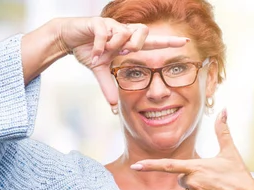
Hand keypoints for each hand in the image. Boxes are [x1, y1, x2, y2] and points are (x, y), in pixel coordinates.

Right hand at [54, 17, 189, 106]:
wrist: (68, 37)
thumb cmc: (88, 50)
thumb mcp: (99, 70)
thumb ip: (108, 85)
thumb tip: (113, 104)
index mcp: (128, 43)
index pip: (153, 42)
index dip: (168, 42)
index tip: (185, 42)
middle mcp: (123, 32)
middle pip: (144, 32)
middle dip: (137, 44)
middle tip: (125, 53)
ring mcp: (112, 26)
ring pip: (124, 33)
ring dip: (114, 46)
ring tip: (103, 53)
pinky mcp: (98, 22)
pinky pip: (105, 33)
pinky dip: (100, 45)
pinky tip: (95, 53)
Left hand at [130, 110, 253, 189]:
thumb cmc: (239, 175)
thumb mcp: (230, 152)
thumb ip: (222, 130)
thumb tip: (224, 109)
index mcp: (196, 167)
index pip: (168, 166)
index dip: (150, 166)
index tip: (135, 166)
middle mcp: (192, 183)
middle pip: (181, 179)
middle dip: (191, 179)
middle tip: (211, 179)